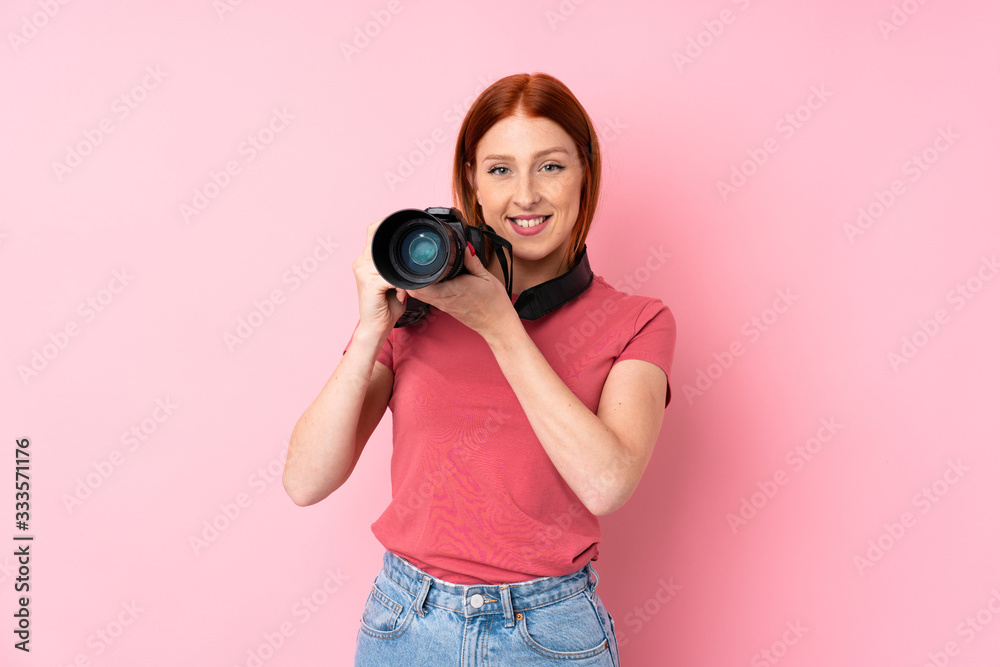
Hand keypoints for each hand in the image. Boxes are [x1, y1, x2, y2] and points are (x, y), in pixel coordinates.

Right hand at [352, 219, 408, 335]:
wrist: (376, 327)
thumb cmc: (386, 306)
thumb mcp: (394, 281)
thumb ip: (398, 268)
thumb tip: (414, 259)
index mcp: (366, 259)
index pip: (373, 230)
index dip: (386, 222)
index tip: (404, 225)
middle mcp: (361, 262)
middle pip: (379, 238)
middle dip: (398, 247)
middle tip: (410, 261)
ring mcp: (363, 271)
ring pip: (390, 261)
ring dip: (401, 273)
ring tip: (403, 287)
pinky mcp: (370, 283)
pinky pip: (392, 277)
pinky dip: (401, 285)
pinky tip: (401, 294)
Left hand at [401, 242, 518, 339]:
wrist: (497, 325)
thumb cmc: (494, 303)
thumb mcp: (487, 277)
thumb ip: (472, 261)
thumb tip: (463, 246)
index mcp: (454, 289)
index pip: (424, 285)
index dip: (414, 273)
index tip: (414, 260)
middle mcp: (445, 299)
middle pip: (415, 291)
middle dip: (409, 277)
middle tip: (411, 262)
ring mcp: (444, 306)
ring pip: (419, 296)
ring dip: (414, 284)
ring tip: (416, 270)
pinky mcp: (445, 309)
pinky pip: (428, 299)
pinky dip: (423, 290)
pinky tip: (427, 281)